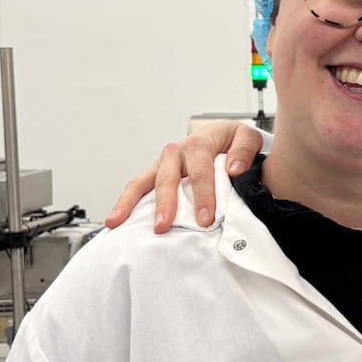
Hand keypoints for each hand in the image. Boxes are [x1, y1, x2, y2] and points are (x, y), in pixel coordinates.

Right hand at [103, 122, 264, 232]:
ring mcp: (162, 163)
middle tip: (163, 227)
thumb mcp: (246, 137)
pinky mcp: (156, 173)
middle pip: (167, 179)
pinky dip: (125, 202)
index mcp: (198, 144)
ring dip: (130, 203)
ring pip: (142, 182)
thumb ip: (244, 151)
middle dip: (165, 205)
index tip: (206, 219)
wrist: (220, 135)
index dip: (203, 197)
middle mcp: (176, 152)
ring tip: (118, 222)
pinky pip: (137, 187)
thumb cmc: (232, 140)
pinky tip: (115, 219)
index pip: (200, 173)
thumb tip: (234, 169)